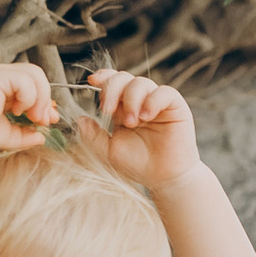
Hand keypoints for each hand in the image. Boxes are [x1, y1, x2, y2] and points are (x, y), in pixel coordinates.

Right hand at [0, 59, 58, 156]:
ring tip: (33, 117)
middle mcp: (1, 76)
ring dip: (40, 98)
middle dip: (45, 98)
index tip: (48, 119)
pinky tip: (17, 110)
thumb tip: (42, 137)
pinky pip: (25, 80)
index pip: (33, 84)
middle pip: (37, 75)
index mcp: (3, 86)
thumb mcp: (9, 134)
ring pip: (35, 74)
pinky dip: (28, 97)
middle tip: (42, 120)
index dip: (44, 100)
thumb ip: (26, 134)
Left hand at [80, 67, 198, 192]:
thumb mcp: (108, 151)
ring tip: (131, 123)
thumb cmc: (138, 165)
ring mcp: (157, 103)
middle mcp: (139, 101)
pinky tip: (146, 116)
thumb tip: (80, 119)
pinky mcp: (175, 107)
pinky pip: (164, 92)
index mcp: (122, 109)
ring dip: (131, 99)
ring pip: (141, 82)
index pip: (113, 83)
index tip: (92, 81)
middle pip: (124, 78)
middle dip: (112, 89)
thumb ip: (93, 136)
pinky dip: (152, 100)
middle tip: (107, 111)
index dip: (103, 77)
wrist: (163, 179)